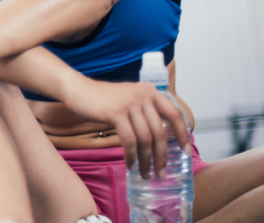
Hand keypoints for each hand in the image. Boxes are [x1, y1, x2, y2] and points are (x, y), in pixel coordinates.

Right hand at [62, 78, 190, 178]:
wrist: (78, 89)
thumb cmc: (103, 99)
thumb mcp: (129, 98)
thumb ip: (145, 111)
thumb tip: (160, 136)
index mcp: (150, 92)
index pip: (175, 114)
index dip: (182, 134)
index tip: (186, 151)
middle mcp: (143, 95)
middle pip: (160, 132)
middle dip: (162, 156)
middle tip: (160, 173)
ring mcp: (130, 103)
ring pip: (145, 139)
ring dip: (146, 160)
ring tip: (144, 173)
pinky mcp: (116, 113)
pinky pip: (129, 140)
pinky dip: (131, 156)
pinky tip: (130, 165)